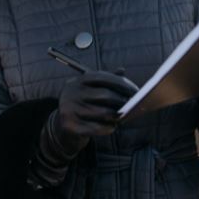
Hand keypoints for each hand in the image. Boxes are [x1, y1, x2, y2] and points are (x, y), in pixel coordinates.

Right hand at [28, 71, 137, 188]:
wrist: (63, 128)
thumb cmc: (82, 106)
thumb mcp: (90, 91)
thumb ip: (105, 80)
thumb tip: (122, 70)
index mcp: (77, 81)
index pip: (102, 77)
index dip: (120, 83)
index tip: (135, 91)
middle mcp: (71, 93)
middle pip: (104, 95)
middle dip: (122, 100)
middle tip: (133, 105)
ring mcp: (69, 109)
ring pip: (102, 113)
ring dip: (116, 116)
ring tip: (123, 117)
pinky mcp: (70, 125)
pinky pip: (96, 128)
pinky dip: (108, 128)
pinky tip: (112, 127)